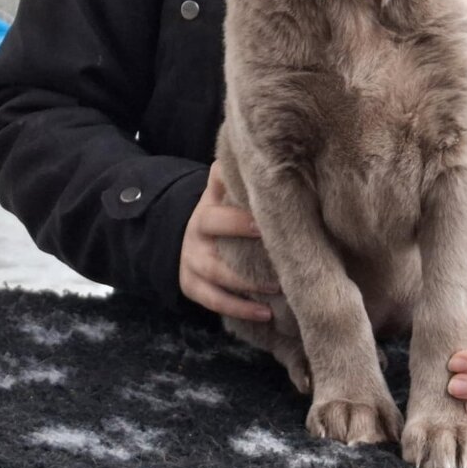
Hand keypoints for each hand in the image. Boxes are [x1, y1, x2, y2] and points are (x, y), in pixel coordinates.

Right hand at [178, 161, 279, 320]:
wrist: (185, 233)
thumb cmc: (220, 208)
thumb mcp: (221, 190)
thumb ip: (233, 176)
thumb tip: (258, 152)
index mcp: (205, 212)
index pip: (217, 217)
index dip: (239, 223)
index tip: (267, 227)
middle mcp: (195, 238)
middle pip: (214, 254)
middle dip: (244, 259)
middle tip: (281, 264)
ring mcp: (191, 265)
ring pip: (217, 279)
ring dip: (247, 288)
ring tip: (279, 291)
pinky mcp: (192, 287)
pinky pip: (214, 302)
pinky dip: (239, 309)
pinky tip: (265, 315)